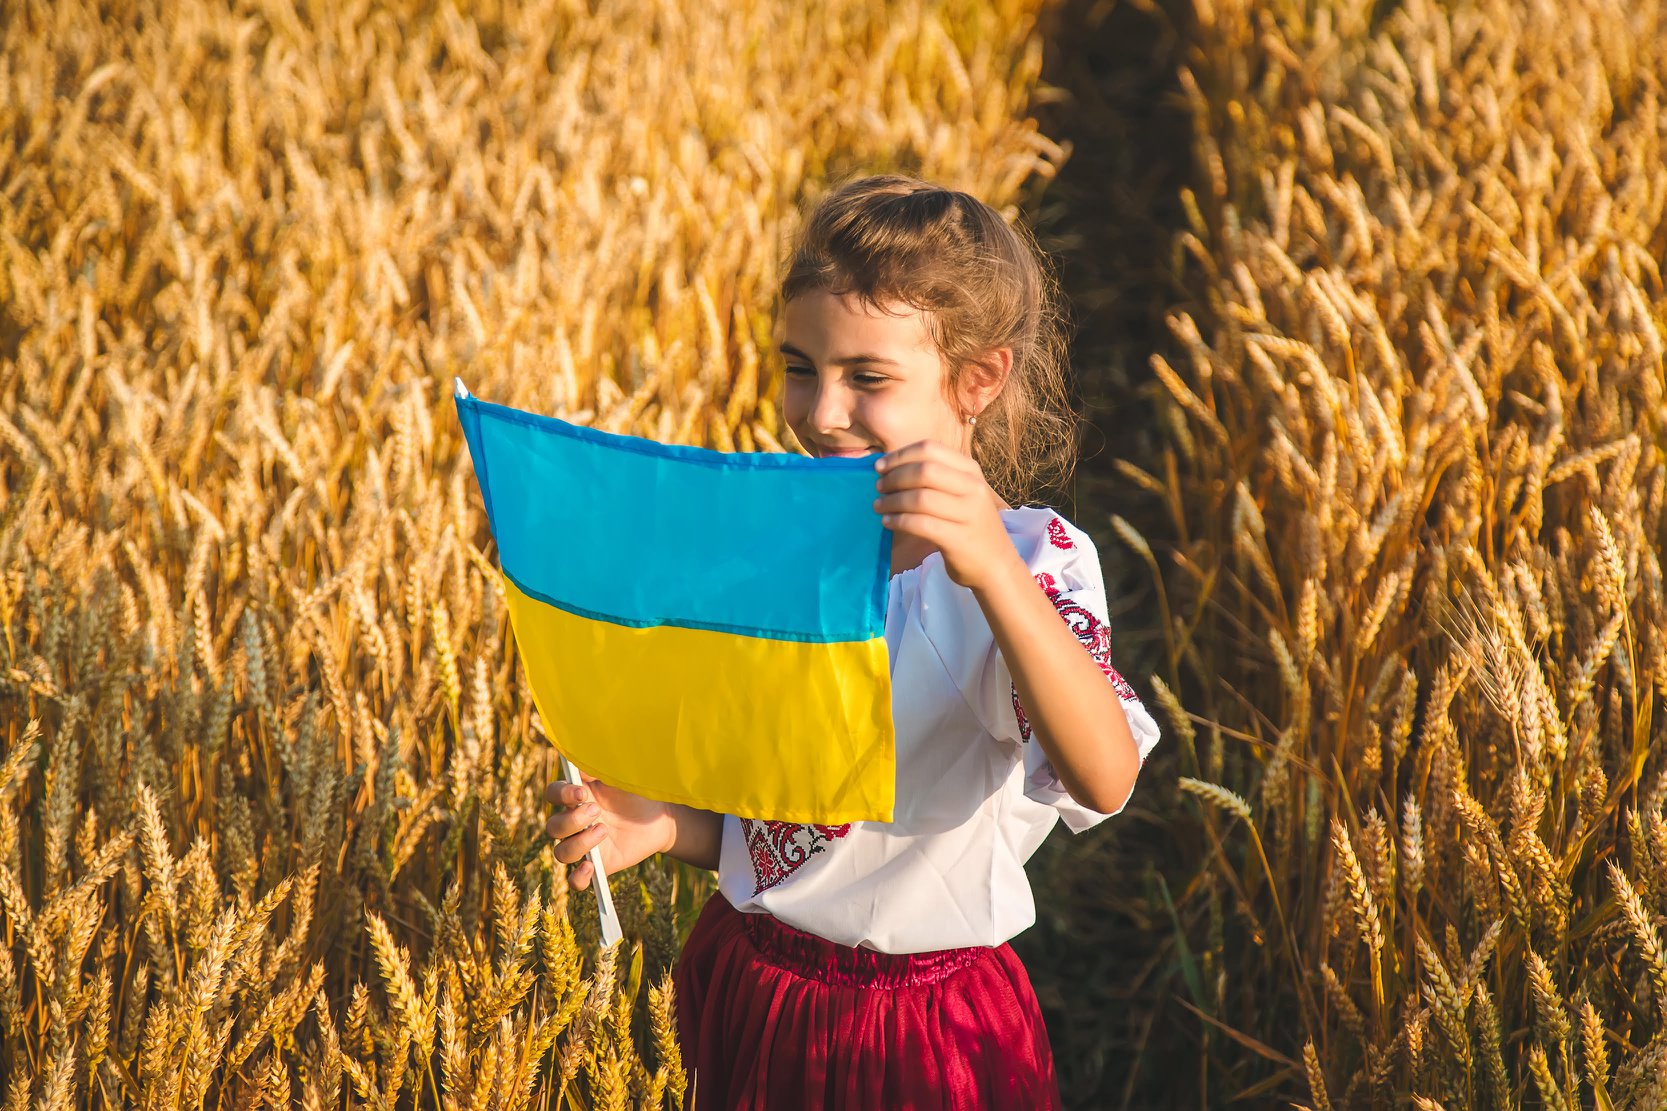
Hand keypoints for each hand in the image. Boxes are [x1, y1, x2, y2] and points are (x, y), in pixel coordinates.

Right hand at [543, 774, 676, 889]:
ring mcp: (583, 846)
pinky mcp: (597, 866)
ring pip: (561, 853)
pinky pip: (575, 881)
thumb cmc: (637, 792)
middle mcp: (574, 823)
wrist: (659, 817)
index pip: (552, 794)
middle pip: (553, 827)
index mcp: (575, 797)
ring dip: (578, 843)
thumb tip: (577, 767)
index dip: (560, 794)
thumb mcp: (620, 775)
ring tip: (603, 831)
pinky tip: (591, 867)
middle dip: (572, 820)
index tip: (581, 793)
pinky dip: (578, 877)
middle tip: (597, 811)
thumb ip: (598, 769)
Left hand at [874, 440, 1020, 591]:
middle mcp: (973, 488)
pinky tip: (887, 522)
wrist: (995, 564)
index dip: (900, 455)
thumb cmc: (969, 525)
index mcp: (971, 470)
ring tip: (878, 506)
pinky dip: (898, 521)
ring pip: (919, 498)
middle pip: (924, 471)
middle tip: (879, 487)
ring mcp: (968, 513)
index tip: (880, 466)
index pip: (930, 449)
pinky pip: (920, 524)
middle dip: (894, 477)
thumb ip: (936, 477)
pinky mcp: (958, 539)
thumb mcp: (962, 493)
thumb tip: (890, 466)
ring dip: (891, 501)